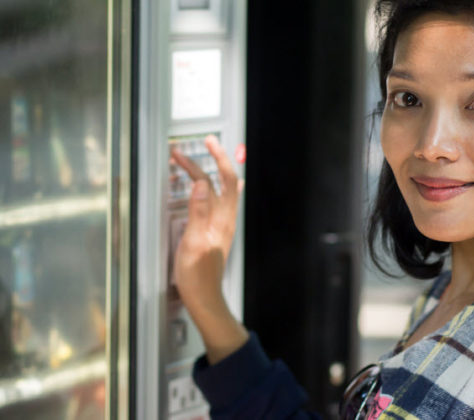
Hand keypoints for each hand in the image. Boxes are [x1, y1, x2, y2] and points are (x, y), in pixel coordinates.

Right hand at [172, 135, 248, 363]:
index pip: (225, 180)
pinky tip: (214, 188)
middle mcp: (226, 219)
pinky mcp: (216, 230)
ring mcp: (223, 224)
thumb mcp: (194, 242)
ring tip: (202, 158)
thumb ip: (198, 212)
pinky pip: (220, 202)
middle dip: (214, 160)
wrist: (204, 297)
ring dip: (212, 171)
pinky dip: (214, 187)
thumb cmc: (197, 275)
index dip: (216, 159)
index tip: (204, 144)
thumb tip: (202, 183)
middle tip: (201, 144)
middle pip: (226, 181)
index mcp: (222, 219)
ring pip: (223, 190)